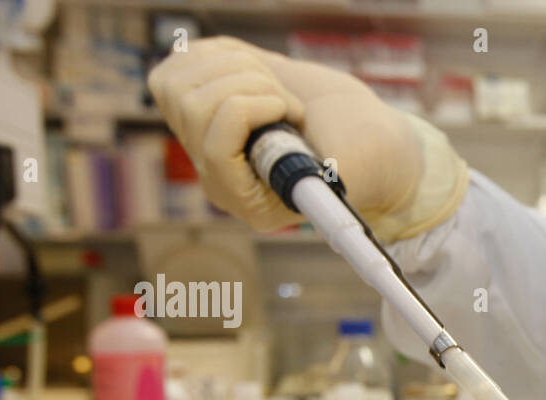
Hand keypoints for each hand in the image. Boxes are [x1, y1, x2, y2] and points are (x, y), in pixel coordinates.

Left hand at [147, 36, 465, 238]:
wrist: (363, 131)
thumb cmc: (366, 156)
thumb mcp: (352, 172)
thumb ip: (326, 180)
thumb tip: (319, 180)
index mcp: (247, 199)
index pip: (215, 152)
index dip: (249, 114)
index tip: (293, 111)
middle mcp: (216, 169)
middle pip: (191, 108)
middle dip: (248, 87)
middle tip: (290, 102)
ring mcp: (202, 133)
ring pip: (179, 82)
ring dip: (238, 68)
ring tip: (278, 88)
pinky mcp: (202, 94)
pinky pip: (183, 61)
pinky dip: (222, 54)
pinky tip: (258, 72)